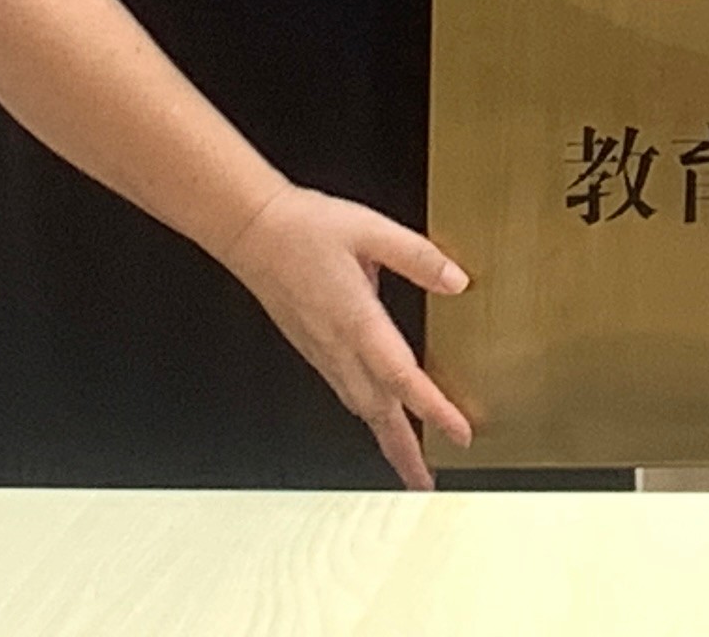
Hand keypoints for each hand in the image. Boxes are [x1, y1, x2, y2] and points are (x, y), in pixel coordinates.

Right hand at [221, 184, 475, 488]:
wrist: (249, 230)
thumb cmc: (302, 228)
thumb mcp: (370, 230)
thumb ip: (416, 256)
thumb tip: (456, 280)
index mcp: (357, 322)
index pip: (402, 379)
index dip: (433, 411)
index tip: (459, 435)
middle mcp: (337, 346)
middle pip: (378, 412)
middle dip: (403, 451)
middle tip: (427, 481)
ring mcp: (321, 350)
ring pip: (359, 406)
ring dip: (385, 437)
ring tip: (406, 459)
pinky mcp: (311, 345)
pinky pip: (344, 391)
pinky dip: (365, 412)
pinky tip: (374, 410)